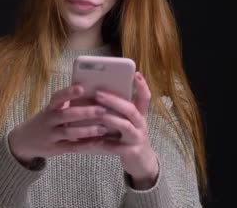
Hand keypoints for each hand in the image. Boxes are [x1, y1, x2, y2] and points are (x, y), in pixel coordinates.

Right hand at [8, 84, 108, 164]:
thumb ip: (65, 104)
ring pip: (69, 132)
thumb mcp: (50, 111)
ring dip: (87, 130)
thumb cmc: (44, 122)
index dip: (68, 93)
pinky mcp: (55, 149)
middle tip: (102, 110)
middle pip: (66, 115)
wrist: (23, 141)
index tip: (81, 88)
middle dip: (84, 112)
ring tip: (103, 128)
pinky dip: (86, 144)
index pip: (57, 98)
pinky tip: (99, 142)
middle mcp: (48, 121)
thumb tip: (88, 91)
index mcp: (49, 108)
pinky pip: (72, 147)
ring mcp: (51, 136)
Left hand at [84, 72, 158, 188]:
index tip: (135, 73)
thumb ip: (115, 112)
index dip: (141, 86)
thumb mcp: (126, 122)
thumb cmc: (127, 138)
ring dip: (109, 118)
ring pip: (124, 125)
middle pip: (131, 109)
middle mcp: (141, 125)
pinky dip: (102, 142)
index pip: (144, 98)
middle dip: (114, 100)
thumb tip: (92, 96)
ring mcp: (137, 138)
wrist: (141, 163)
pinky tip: (91, 140)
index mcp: (139, 115)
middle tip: (98, 94)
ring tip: (96, 114)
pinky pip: (115, 146)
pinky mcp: (131, 152)